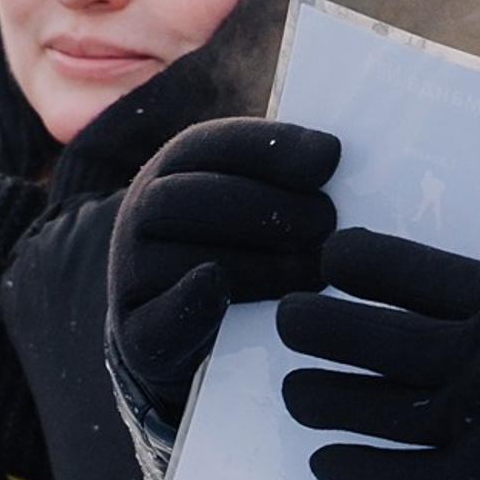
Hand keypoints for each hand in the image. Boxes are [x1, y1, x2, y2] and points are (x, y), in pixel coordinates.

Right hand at [108, 119, 340, 417]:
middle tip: (327, 223)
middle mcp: (145, 212)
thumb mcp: (265, 202)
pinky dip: (188, 304)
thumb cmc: (250, 250)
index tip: (330, 159)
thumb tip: (347, 162)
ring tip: (315, 269)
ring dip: (256, 261)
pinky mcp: (137, 335)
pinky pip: (156, 320)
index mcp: (181, 167)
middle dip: (267, 207)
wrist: (195, 333)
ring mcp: (132, 273)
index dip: (274, 148)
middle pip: (192, 197)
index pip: (218, 144)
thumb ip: (295, 179)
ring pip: (183, 256)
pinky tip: (222, 290)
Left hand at [276, 230, 479, 479]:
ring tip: (295, 390)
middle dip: (316, 325)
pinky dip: (357, 473)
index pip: (406, 269)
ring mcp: (476, 424)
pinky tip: (325, 463)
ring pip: (370, 408)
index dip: (356, 261)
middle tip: (289, 317)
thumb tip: (472, 291)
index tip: (328, 257)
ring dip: (323, 397)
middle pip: (369, 337)